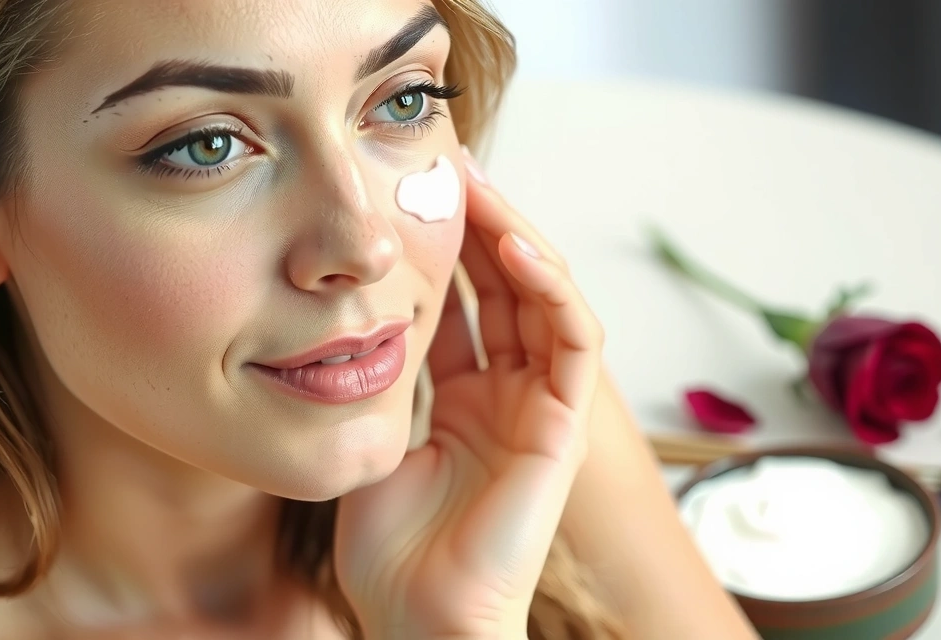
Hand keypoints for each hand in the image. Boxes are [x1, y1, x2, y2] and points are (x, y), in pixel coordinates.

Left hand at [334, 153, 603, 638]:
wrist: (419, 618)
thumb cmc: (392, 547)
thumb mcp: (380, 433)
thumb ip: (391, 372)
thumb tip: (367, 304)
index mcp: (467, 396)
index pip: (465, 302)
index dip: (446, 246)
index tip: (415, 191)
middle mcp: (510, 393)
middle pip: (505, 289)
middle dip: (481, 224)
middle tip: (449, 165)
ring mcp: (542, 408)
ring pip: (546, 301)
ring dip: (519, 240)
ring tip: (482, 189)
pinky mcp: (564, 427)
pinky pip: (573, 343)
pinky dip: (552, 290)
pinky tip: (516, 248)